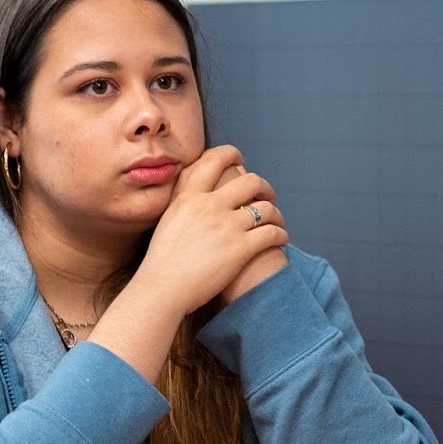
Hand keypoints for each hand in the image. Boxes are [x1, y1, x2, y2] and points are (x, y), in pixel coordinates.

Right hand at [134, 145, 288, 319]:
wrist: (161, 289)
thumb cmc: (162, 262)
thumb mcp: (168, 220)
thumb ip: (184, 203)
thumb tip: (195, 193)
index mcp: (189, 197)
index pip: (214, 160)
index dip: (232, 154)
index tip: (241, 160)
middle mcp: (209, 206)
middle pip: (250, 181)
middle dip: (264, 187)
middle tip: (267, 196)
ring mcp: (226, 226)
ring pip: (266, 208)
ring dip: (276, 214)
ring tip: (277, 222)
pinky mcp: (240, 248)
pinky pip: (271, 233)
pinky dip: (281, 234)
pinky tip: (280, 239)